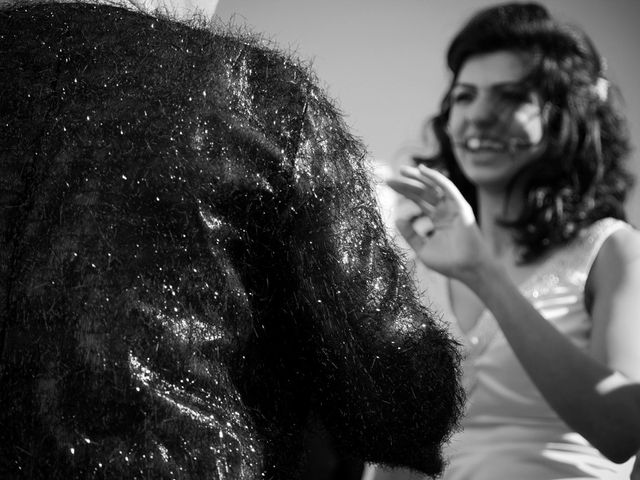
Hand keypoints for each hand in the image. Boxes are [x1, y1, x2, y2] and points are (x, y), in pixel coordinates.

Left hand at [387, 165, 488, 280]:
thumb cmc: (448, 263)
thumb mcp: (422, 248)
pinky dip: (436, 177)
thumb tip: (397, 219)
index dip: (404, 191)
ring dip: (418, 177)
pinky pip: (447, 188)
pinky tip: (422, 170)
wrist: (466, 270)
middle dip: (407, 183)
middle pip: (423, 191)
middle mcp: (445, 210)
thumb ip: (410, 234)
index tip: (388, 184)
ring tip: (402, 170)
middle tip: (390, 178)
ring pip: (433, 186)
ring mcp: (453, 207)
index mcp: (437, 218)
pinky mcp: (461, 206)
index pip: (419, 200)